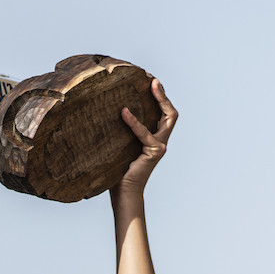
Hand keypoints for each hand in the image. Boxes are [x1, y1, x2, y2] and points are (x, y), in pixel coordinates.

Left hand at [112, 78, 177, 196]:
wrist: (123, 192)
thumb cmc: (118, 172)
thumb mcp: (120, 146)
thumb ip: (120, 132)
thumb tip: (103, 112)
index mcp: (154, 139)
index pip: (163, 115)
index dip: (161, 98)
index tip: (151, 82)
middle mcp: (160, 141)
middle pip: (171, 113)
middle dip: (164, 95)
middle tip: (154, 80)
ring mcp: (160, 146)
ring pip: (168, 118)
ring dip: (160, 100)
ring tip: (150, 85)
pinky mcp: (154, 152)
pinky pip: (145, 133)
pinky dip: (135, 122)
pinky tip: (124, 113)